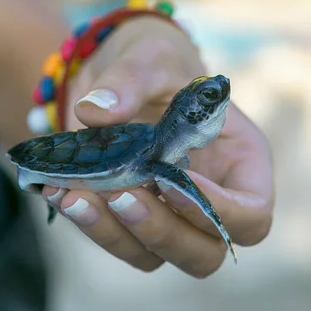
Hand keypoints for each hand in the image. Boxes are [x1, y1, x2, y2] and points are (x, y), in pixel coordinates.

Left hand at [43, 17, 273, 277]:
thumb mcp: (150, 56)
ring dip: (116, 234)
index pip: (251, 214)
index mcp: (240, 162)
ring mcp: (170, 213)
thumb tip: (93, 111)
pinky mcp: (131, 215)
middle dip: (161, 231)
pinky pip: (118, 239)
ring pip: (156, 255)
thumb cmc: (157, 61)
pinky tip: (59, 192)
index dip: (220, 212)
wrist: (121, 69)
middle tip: (121, 195)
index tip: (173, 181)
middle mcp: (210, 197)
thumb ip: (129, 80)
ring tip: (75, 196)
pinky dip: (90, 223)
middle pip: (204, 251)